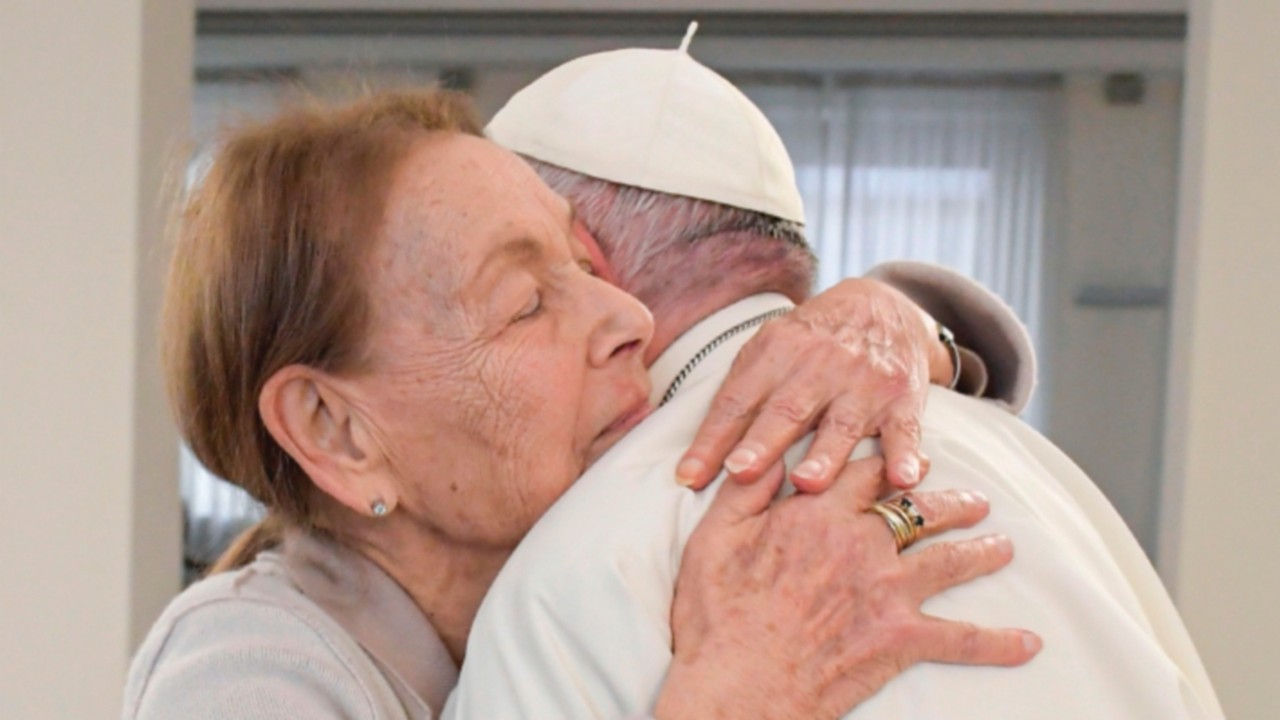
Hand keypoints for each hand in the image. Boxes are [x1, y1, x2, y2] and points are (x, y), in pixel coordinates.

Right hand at [654, 458, 1039, 719]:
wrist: (737, 683)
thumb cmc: (716, 615)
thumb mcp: (714, 537)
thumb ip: (746, 490)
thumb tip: (766, 452)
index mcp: (818, 513)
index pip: (865, 472)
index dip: (889, 462)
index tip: (908, 460)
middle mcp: (862, 544)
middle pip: (918, 509)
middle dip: (949, 502)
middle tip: (973, 501)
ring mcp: (886, 591)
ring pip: (948, 561)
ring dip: (980, 551)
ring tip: (1002, 546)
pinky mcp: (900, 639)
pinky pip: (961, 639)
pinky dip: (998, 642)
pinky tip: (1027, 642)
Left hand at [677, 278, 953, 492]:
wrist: (885, 306)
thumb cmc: (812, 342)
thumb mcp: (771, 347)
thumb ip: (740, 393)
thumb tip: (698, 454)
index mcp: (777, 351)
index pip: (738, 400)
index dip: (712, 438)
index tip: (688, 476)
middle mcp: (820, 364)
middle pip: (786, 408)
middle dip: (762, 442)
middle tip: (739, 473)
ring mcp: (864, 382)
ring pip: (842, 423)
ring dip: (825, 455)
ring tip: (807, 484)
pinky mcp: (903, 399)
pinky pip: (905, 430)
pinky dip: (904, 456)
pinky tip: (902, 479)